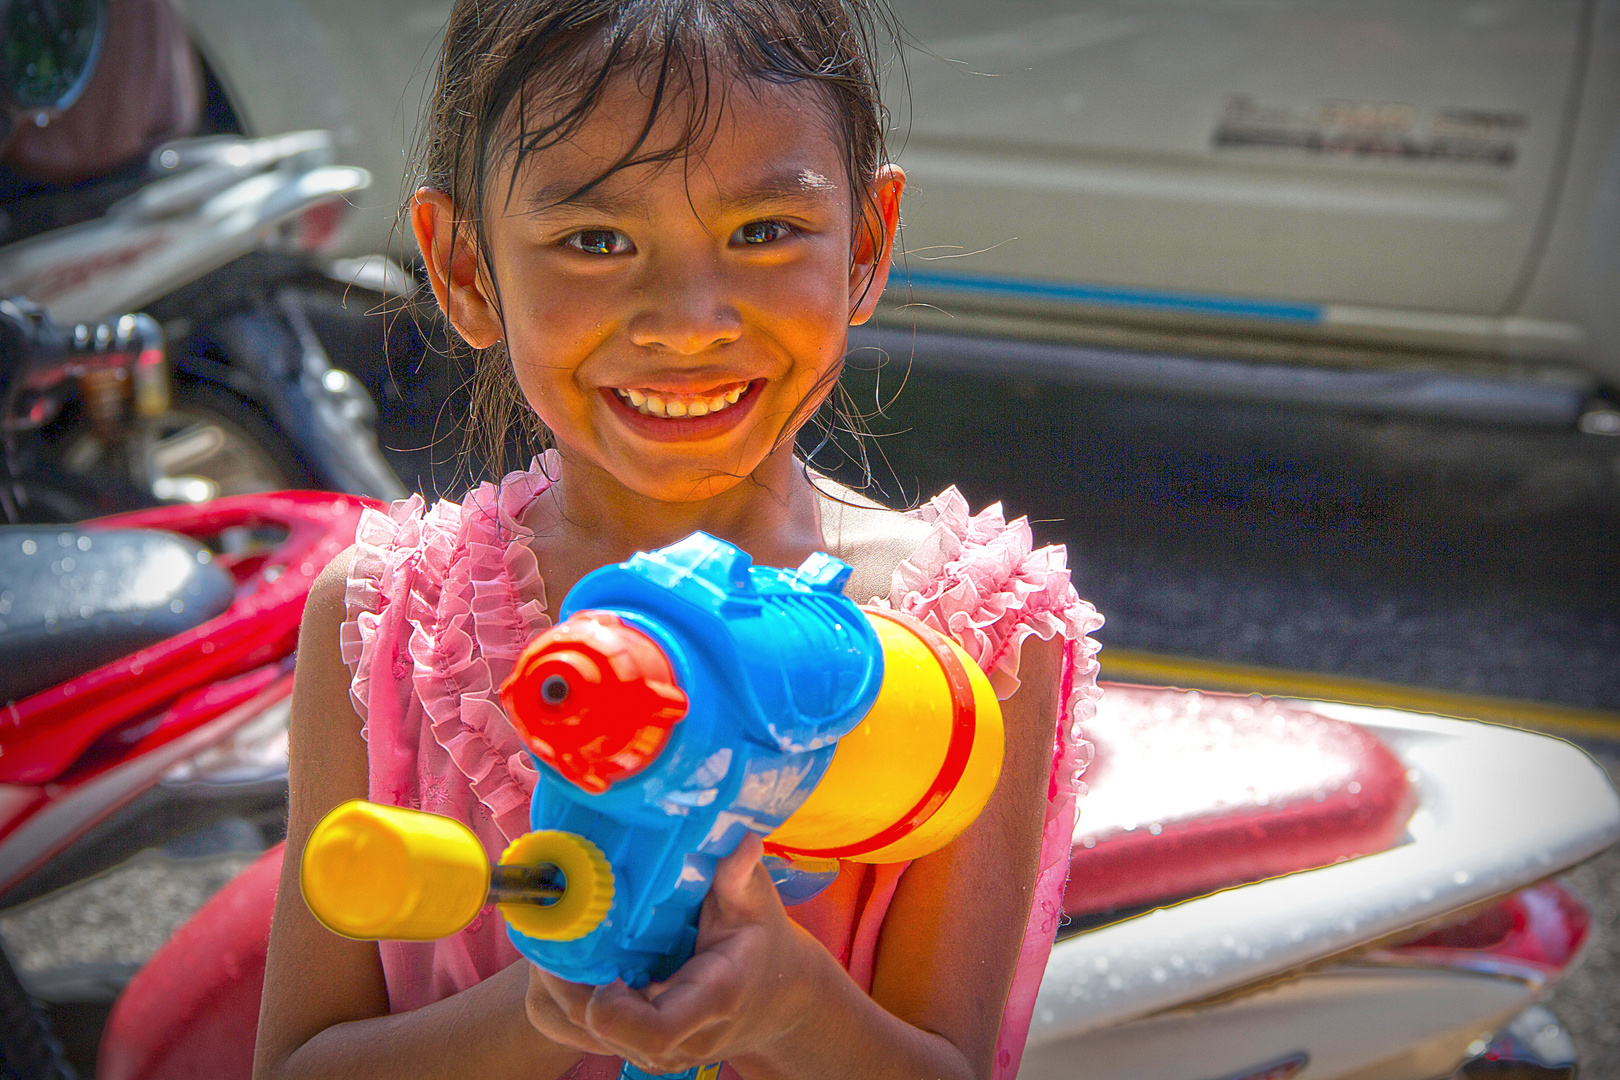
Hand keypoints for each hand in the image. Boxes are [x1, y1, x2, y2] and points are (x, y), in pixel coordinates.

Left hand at [524, 834, 823, 1073]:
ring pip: (588, 1032)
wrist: (779, 996)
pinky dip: (575, 995)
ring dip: (564, 988)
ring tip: (556, 937)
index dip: (613, 1008)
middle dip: (568, 984)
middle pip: (603, 1029)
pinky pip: (592, 1030)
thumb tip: (741, 841)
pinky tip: (572, 956)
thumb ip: (741, 876)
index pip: (655, 1030)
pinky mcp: (643, 1048)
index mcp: (712, 1000)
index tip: (600, 966)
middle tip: (554, 929)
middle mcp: (683, 1039)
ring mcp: (662, 1051)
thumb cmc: (764, 944)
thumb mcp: (757, 904)